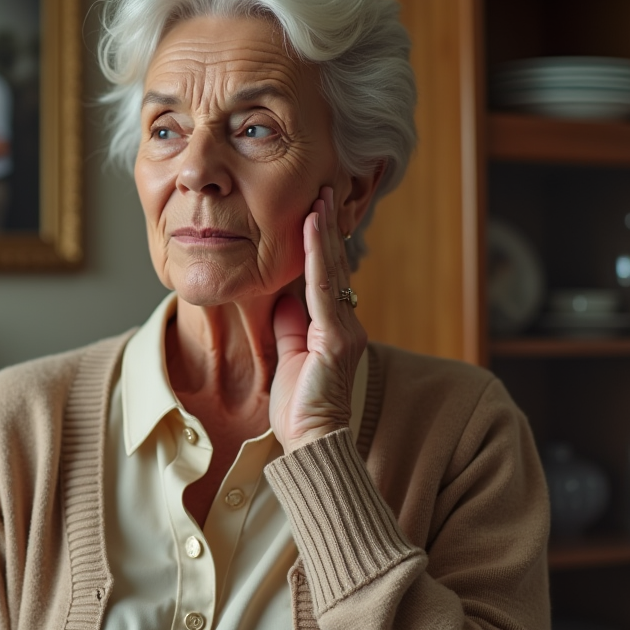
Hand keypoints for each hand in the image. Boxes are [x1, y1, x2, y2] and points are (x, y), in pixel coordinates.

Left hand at [269, 186, 366, 453]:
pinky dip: (317, 256)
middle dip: (327, 228)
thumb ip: (289, 325)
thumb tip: (284, 298)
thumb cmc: (299, 405)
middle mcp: (346, 324)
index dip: (320, 245)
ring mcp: (344, 330)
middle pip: (334, 267)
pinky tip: (312, 229)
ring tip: (319, 197)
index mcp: (334, 328)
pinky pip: (324, 289)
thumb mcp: (288, 355)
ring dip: (323, 232)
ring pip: (332, 271)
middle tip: (322, 189)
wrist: (312, 441)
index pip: (327, 278)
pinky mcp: (337, 339)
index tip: (314, 212)